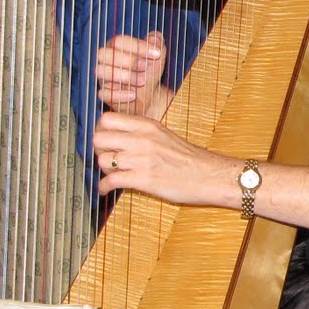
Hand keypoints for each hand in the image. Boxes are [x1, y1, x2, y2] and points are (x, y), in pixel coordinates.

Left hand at [92, 110, 233, 205]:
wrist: (210, 176)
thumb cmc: (189, 159)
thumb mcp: (164, 135)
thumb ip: (142, 133)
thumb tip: (118, 137)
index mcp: (148, 125)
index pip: (107, 118)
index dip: (101, 131)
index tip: (106, 141)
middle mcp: (143, 139)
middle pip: (99, 138)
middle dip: (99, 150)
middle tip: (107, 158)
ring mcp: (143, 159)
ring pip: (103, 160)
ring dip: (104, 170)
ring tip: (112, 175)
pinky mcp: (144, 179)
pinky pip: (111, 181)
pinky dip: (104, 187)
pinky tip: (107, 190)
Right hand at [96, 30, 170, 118]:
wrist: (151, 94)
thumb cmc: (150, 70)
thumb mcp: (157, 56)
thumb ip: (157, 42)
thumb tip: (154, 37)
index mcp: (116, 46)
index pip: (119, 40)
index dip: (138, 46)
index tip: (157, 54)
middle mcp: (106, 60)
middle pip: (104, 53)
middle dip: (128, 60)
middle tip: (145, 66)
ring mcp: (103, 77)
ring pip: (100, 71)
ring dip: (124, 76)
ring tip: (142, 81)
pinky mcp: (104, 94)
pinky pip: (102, 93)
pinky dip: (119, 94)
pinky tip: (134, 95)